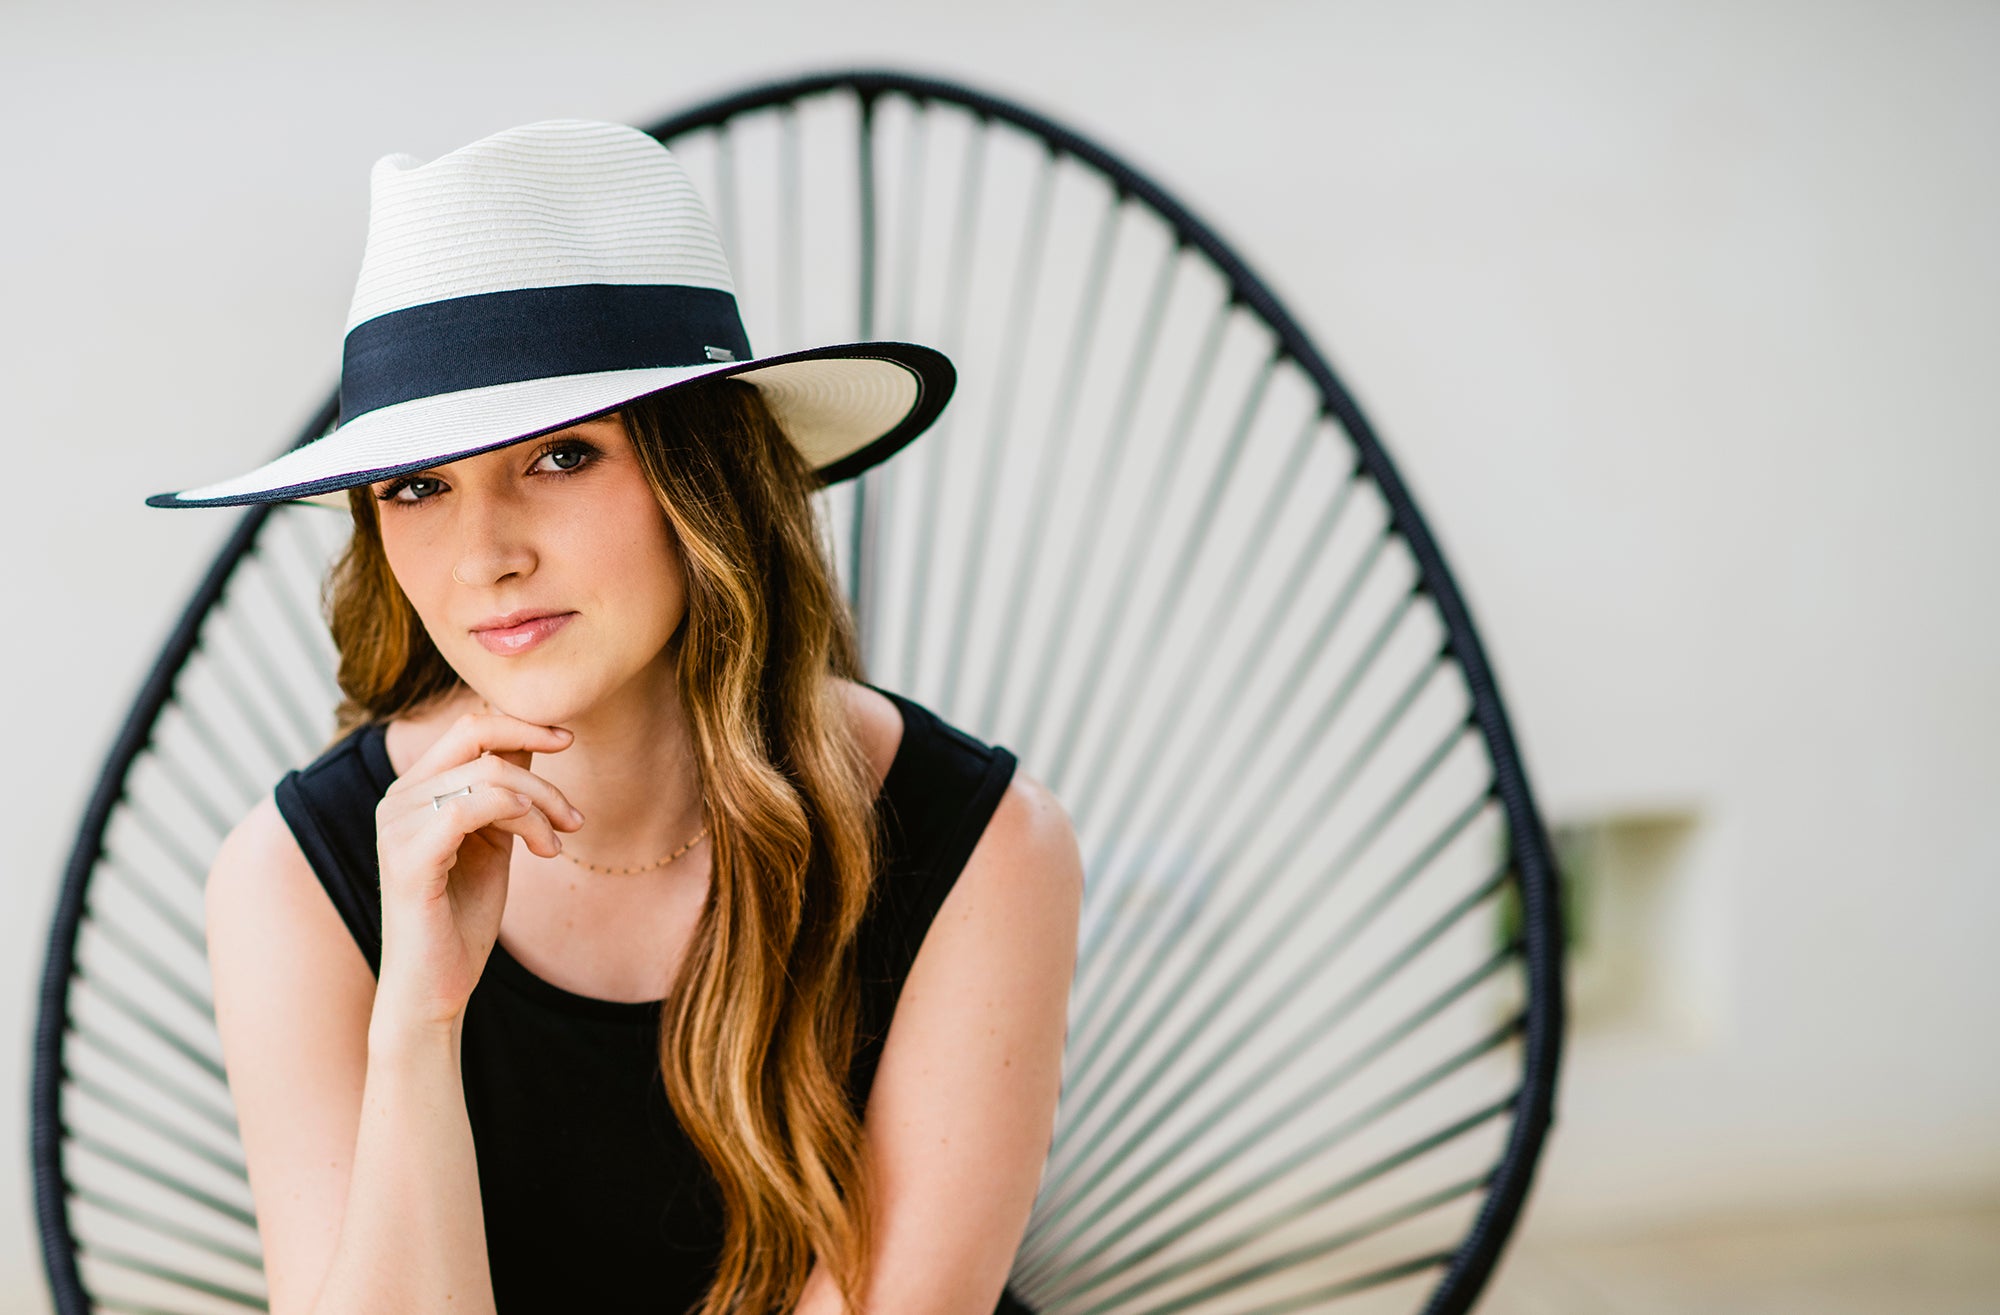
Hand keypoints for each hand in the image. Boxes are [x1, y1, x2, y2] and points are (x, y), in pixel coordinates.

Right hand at [370, 710, 583, 1032]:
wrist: (434, 987)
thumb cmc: (462, 916)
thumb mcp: (493, 840)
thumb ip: (505, 792)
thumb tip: (533, 738)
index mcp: (414, 790)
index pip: (469, 728)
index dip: (523, 723)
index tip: (568, 738)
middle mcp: (397, 799)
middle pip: (478, 739)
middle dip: (538, 762)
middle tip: (573, 814)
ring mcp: (397, 827)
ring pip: (488, 775)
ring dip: (541, 804)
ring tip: (558, 844)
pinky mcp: (408, 858)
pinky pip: (472, 808)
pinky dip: (521, 818)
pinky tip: (542, 848)